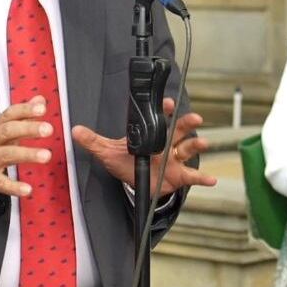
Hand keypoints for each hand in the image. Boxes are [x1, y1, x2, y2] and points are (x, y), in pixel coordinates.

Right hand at [0, 97, 55, 203]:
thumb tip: (40, 100)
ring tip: (46, 155)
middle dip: (28, 129)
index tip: (42, 108)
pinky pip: (1, 183)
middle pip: (8, 131)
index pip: (9, 114)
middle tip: (48, 129)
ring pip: (7, 154)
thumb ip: (22, 118)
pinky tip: (27, 189)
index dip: (25, 110)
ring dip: (27, 154)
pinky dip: (14, 186)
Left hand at [71, 97, 216, 196]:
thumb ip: (93, 141)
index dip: (165, 109)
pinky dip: (203, 178)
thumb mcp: (108, 151)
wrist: (136, 183)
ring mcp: (174, 159)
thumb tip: (74, 131)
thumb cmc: (126, 162)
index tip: (167, 103)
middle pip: (179, 130)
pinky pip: (193, 176)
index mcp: (151, 134)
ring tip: (203, 143)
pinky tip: (212, 180)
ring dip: (197, 146)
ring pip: (188, 149)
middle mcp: (166, 143)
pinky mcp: (178, 176)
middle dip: (187, 123)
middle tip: (195, 118)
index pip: (160, 118)